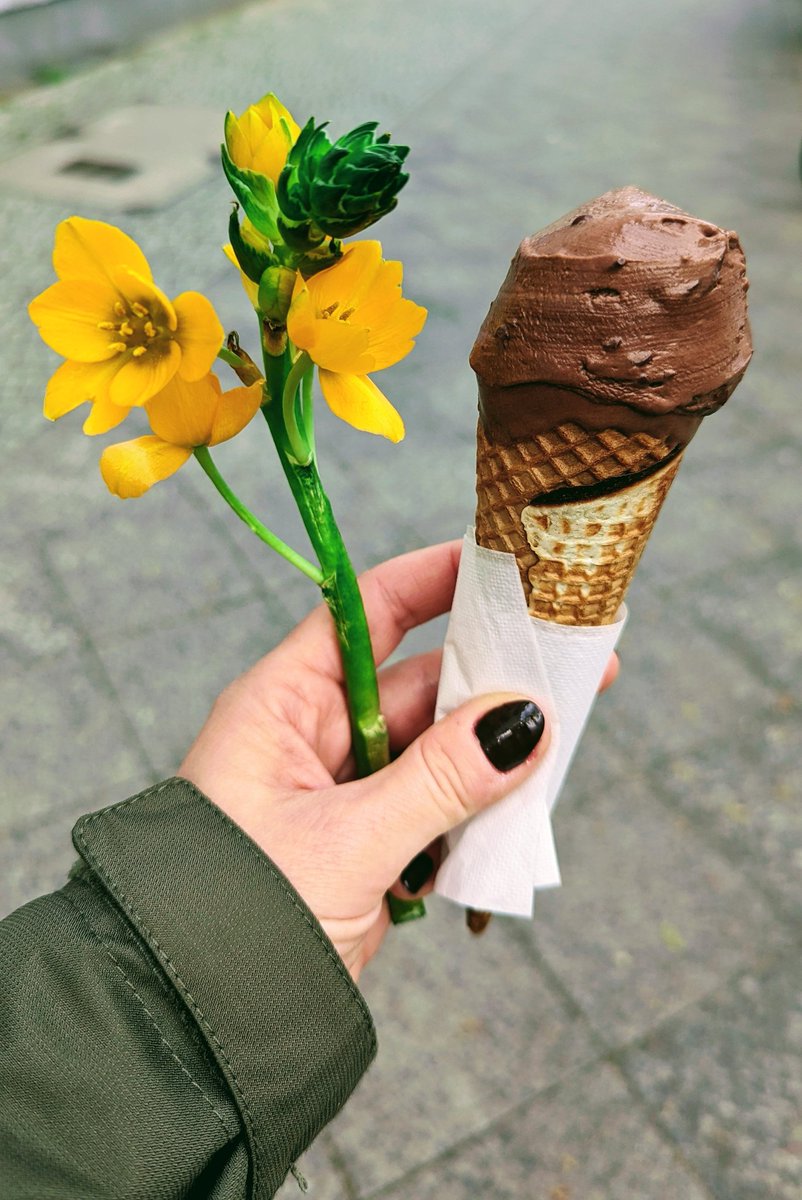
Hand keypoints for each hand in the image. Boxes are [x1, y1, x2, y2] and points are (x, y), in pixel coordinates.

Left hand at [179, 541, 617, 980]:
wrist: (206, 1025)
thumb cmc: (241, 917)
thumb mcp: (348, 841)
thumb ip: (440, 781)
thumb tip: (525, 723)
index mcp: (284, 705)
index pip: (366, 616)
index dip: (433, 580)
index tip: (503, 561)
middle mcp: (315, 735)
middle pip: (419, 681)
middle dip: (492, 675)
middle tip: (572, 661)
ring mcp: (345, 789)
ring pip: (437, 746)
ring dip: (493, 749)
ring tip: (566, 734)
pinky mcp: (370, 841)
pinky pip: (437, 802)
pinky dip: (478, 806)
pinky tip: (524, 807)